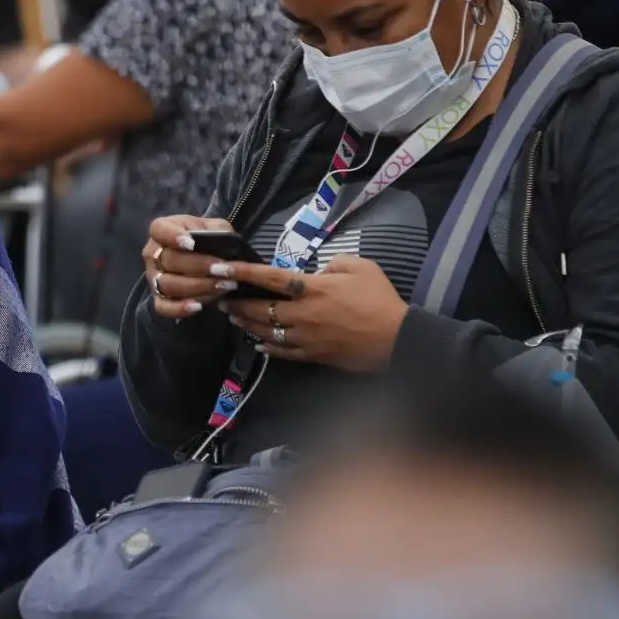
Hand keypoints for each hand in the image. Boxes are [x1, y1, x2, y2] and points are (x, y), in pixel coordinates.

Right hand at [143, 215, 236, 319]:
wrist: (205, 259)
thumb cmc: (207, 239)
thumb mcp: (215, 228)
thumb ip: (218, 231)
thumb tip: (223, 244)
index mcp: (162, 229)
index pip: (159, 229)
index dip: (172, 236)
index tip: (191, 243)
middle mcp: (153, 253)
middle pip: (169, 260)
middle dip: (199, 266)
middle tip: (223, 269)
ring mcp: (153, 277)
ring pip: (168, 284)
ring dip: (197, 286)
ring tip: (222, 285)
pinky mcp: (158, 298)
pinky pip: (163, 306)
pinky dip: (179, 309)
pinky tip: (198, 306)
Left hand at [218, 255, 408, 372]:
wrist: (396, 339)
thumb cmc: (380, 299)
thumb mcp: (361, 267)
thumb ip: (334, 263)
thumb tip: (318, 271)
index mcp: (312, 289)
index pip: (269, 278)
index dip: (243, 272)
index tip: (222, 269)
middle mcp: (302, 314)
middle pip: (260, 309)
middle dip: (237, 303)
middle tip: (222, 298)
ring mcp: (305, 337)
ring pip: (266, 332)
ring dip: (247, 324)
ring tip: (234, 318)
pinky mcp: (313, 355)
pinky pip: (283, 352)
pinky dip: (268, 347)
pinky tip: (259, 343)